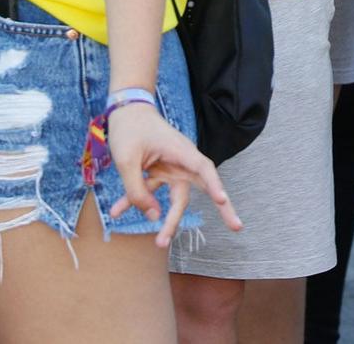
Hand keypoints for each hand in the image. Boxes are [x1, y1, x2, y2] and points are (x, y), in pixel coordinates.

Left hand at [105, 103, 239, 247]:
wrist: (124, 110)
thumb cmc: (129, 129)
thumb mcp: (126, 161)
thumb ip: (137, 190)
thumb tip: (152, 217)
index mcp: (181, 151)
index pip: (204, 169)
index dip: (215, 185)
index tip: (222, 201)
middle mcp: (182, 162)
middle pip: (201, 189)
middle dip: (220, 209)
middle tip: (236, 228)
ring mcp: (171, 168)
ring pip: (175, 199)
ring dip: (166, 219)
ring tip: (160, 243)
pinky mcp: (159, 172)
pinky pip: (151, 191)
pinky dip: (135, 201)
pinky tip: (116, 211)